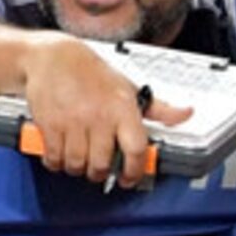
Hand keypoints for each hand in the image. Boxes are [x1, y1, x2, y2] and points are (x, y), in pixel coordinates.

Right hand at [21, 34, 187, 187]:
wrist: (52, 57)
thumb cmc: (92, 73)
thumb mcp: (129, 88)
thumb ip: (159, 108)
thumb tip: (186, 113)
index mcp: (122, 109)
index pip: (136, 150)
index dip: (134, 171)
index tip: (128, 178)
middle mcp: (99, 117)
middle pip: (101, 164)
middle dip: (100, 173)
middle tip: (98, 168)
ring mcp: (73, 122)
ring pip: (77, 165)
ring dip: (78, 168)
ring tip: (79, 159)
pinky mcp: (50, 126)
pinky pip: (54, 158)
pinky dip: (57, 163)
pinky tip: (61, 154)